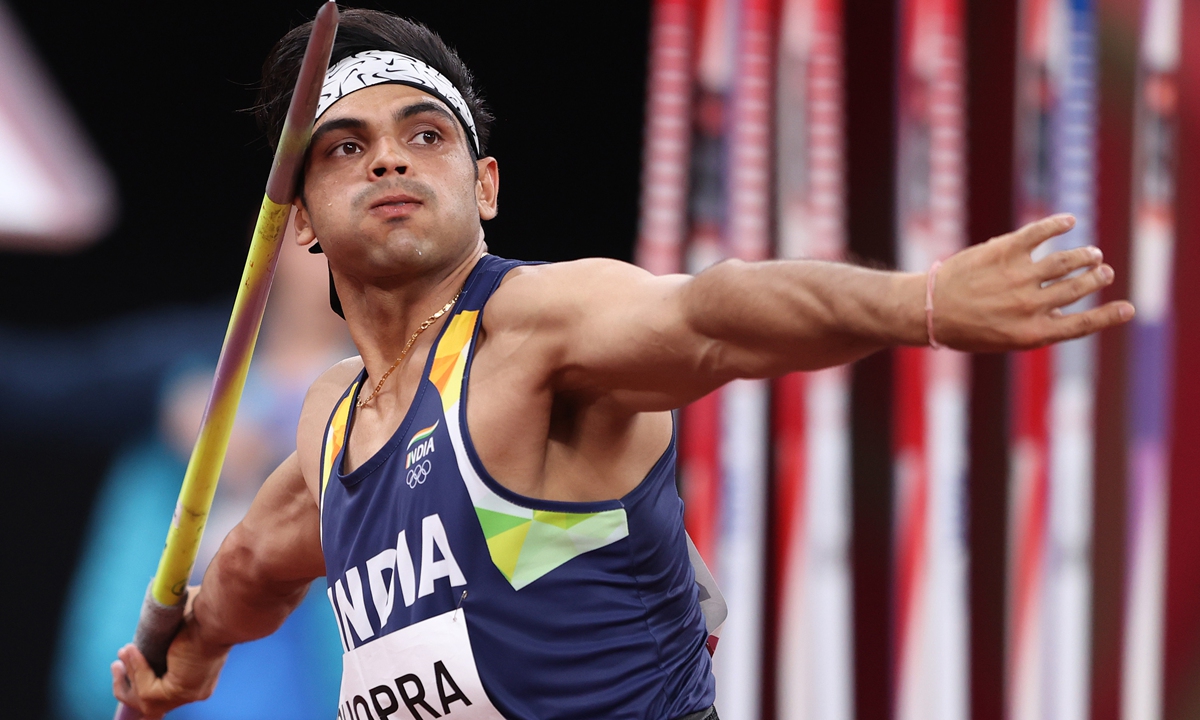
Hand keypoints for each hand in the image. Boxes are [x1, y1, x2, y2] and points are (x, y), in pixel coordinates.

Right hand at [111, 588, 229, 718]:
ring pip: (146, 700)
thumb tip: (155, 610)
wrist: (220, 612)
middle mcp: (196, 689)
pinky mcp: (178, 691)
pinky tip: (130, 650)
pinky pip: (146, 690)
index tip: (128, 663)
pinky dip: (135, 671)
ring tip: (123, 651)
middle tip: (117, 665)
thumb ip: (168, 625)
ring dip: (129, 677)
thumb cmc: (208, 608)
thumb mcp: (182, 621)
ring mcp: (188, 693)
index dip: (143, 682)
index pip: (167, 693)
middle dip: (129, 686)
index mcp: (200, 676)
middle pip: (154, 705)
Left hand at [931, 214, 1134, 351]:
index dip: (1109, 316)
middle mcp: (1028, 306)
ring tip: (1091, 254)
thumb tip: (1065, 309)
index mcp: (1032, 333)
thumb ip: (1037, 326)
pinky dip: (1057, 224)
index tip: (1129, 308)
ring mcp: (1017, 277)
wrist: (929, 310)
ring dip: (1084, 255)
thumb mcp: (1005, 340)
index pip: (1082, 324)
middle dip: (1097, 278)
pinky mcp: (1003, 251)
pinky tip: (1068, 221)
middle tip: (1103, 271)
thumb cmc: (966, 329)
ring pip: (1065, 261)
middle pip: (1078, 287)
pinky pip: (1039, 233)